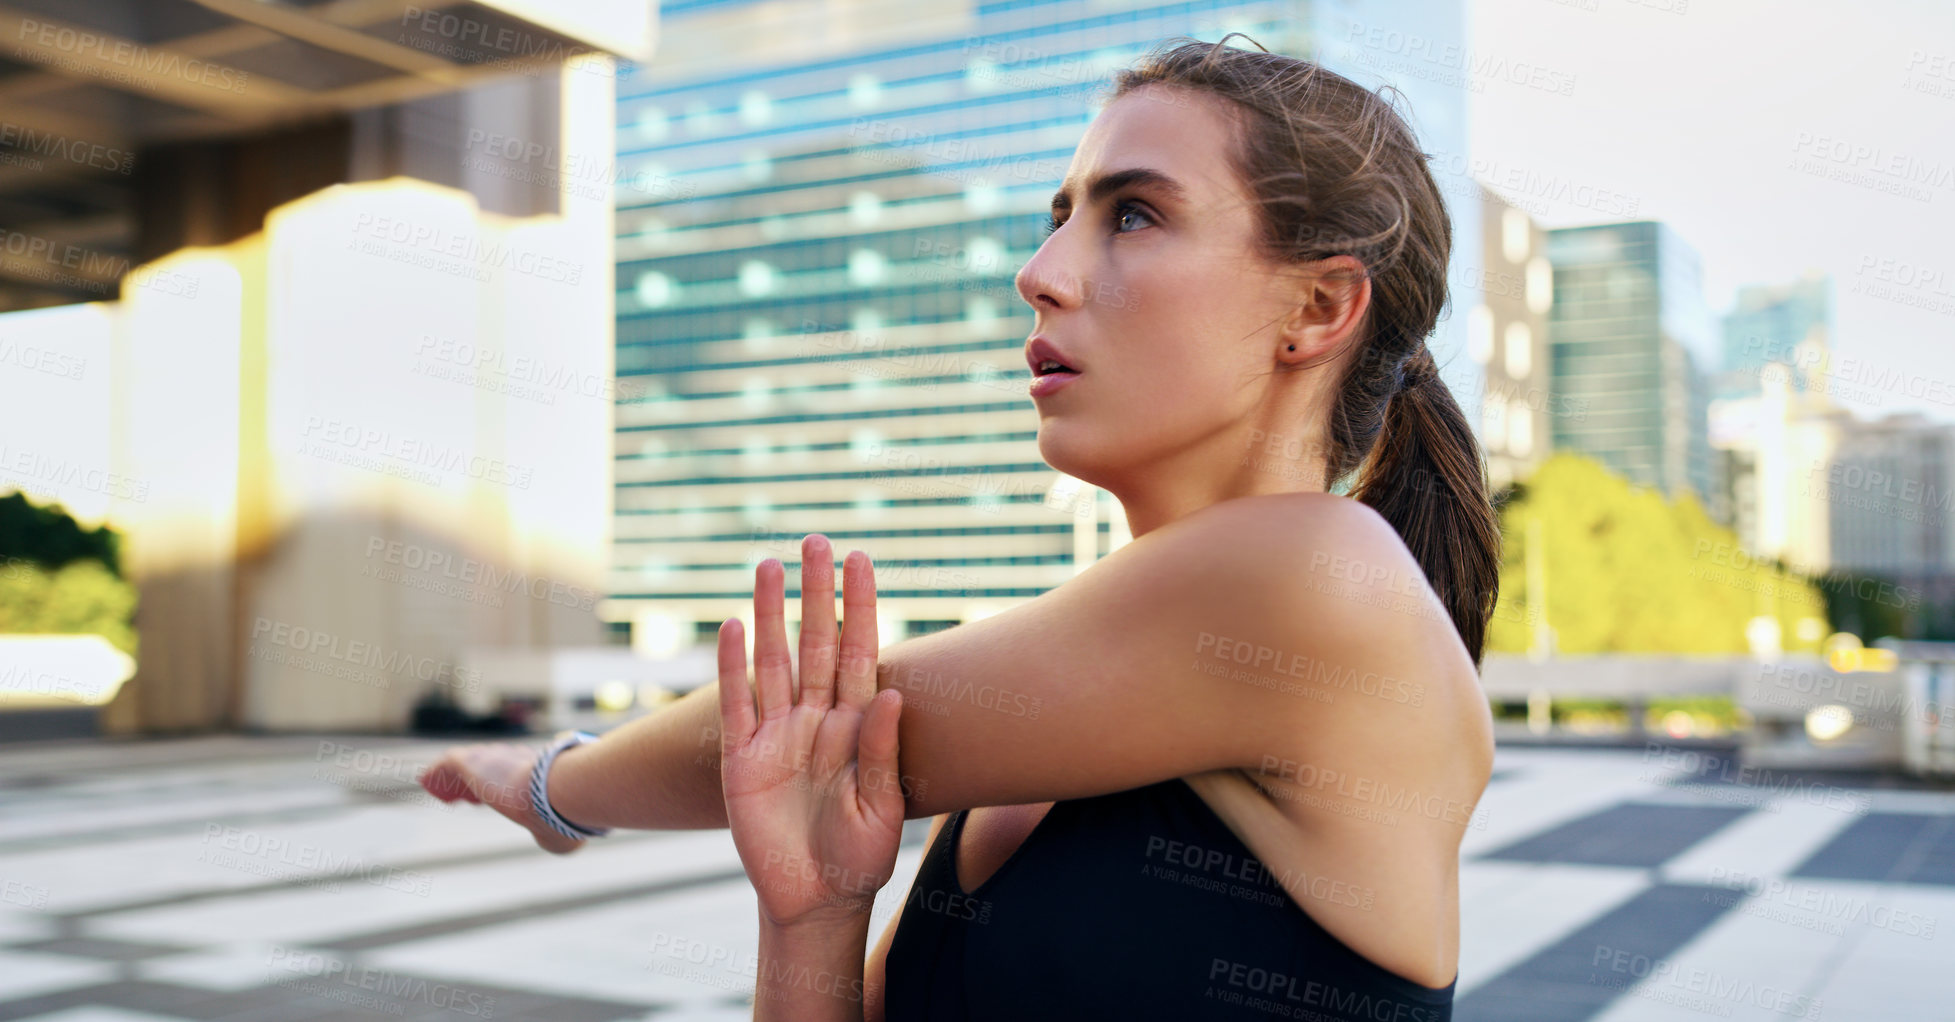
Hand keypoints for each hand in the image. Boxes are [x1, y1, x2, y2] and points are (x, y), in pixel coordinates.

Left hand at [418, 742, 586, 854]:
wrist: (557, 793)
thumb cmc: (561, 816)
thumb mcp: (560, 833)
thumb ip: (551, 835)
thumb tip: (559, 844)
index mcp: (540, 772)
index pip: (516, 773)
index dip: (501, 787)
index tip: (491, 800)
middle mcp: (517, 758)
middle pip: (491, 765)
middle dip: (478, 781)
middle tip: (467, 799)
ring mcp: (494, 757)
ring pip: (468, 763)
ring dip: (456, 780)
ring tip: (446, 797)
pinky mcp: (472, 760)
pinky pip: (448, 761)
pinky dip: (438, 772)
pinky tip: (426, 783)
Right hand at [717, 535, 905, 927]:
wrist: (815, 902)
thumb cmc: (860, 857)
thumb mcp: (883, 807)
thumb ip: (883, 751)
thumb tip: (893, 693)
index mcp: (857, 726)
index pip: (861, 652)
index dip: (861, 606)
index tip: (862, 560)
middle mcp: (816, 720)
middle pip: (816, 643)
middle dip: (815, 593)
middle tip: (814, 542)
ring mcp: (776, 736)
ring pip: (773, 661)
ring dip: (769, 614)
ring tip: (768, 565)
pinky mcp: (741, 760)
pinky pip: (735, 704)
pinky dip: (731, 666)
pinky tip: (731, 626)